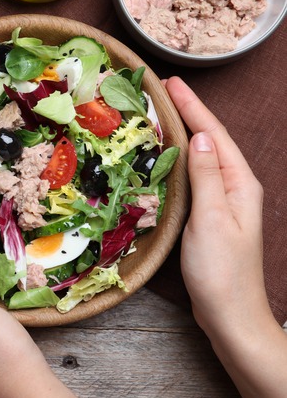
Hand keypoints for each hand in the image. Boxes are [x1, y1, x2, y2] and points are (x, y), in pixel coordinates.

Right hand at [165, 76, 267, 331]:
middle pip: (210, 140)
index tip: (169, 82)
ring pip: (200, 157)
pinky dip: (176, 159)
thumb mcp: (211, 219)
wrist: (229, 315)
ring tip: (158, 113)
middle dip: (187, 112)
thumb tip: (200, 135)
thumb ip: (207, 176)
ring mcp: (222, 202)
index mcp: (240, 183)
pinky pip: (193, 176)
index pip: (214, 134)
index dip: (192, 106)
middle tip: (159, 89)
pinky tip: (162, 156)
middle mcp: (235, 187)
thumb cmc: (221, 271)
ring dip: (180, 132)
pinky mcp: (208, 215)